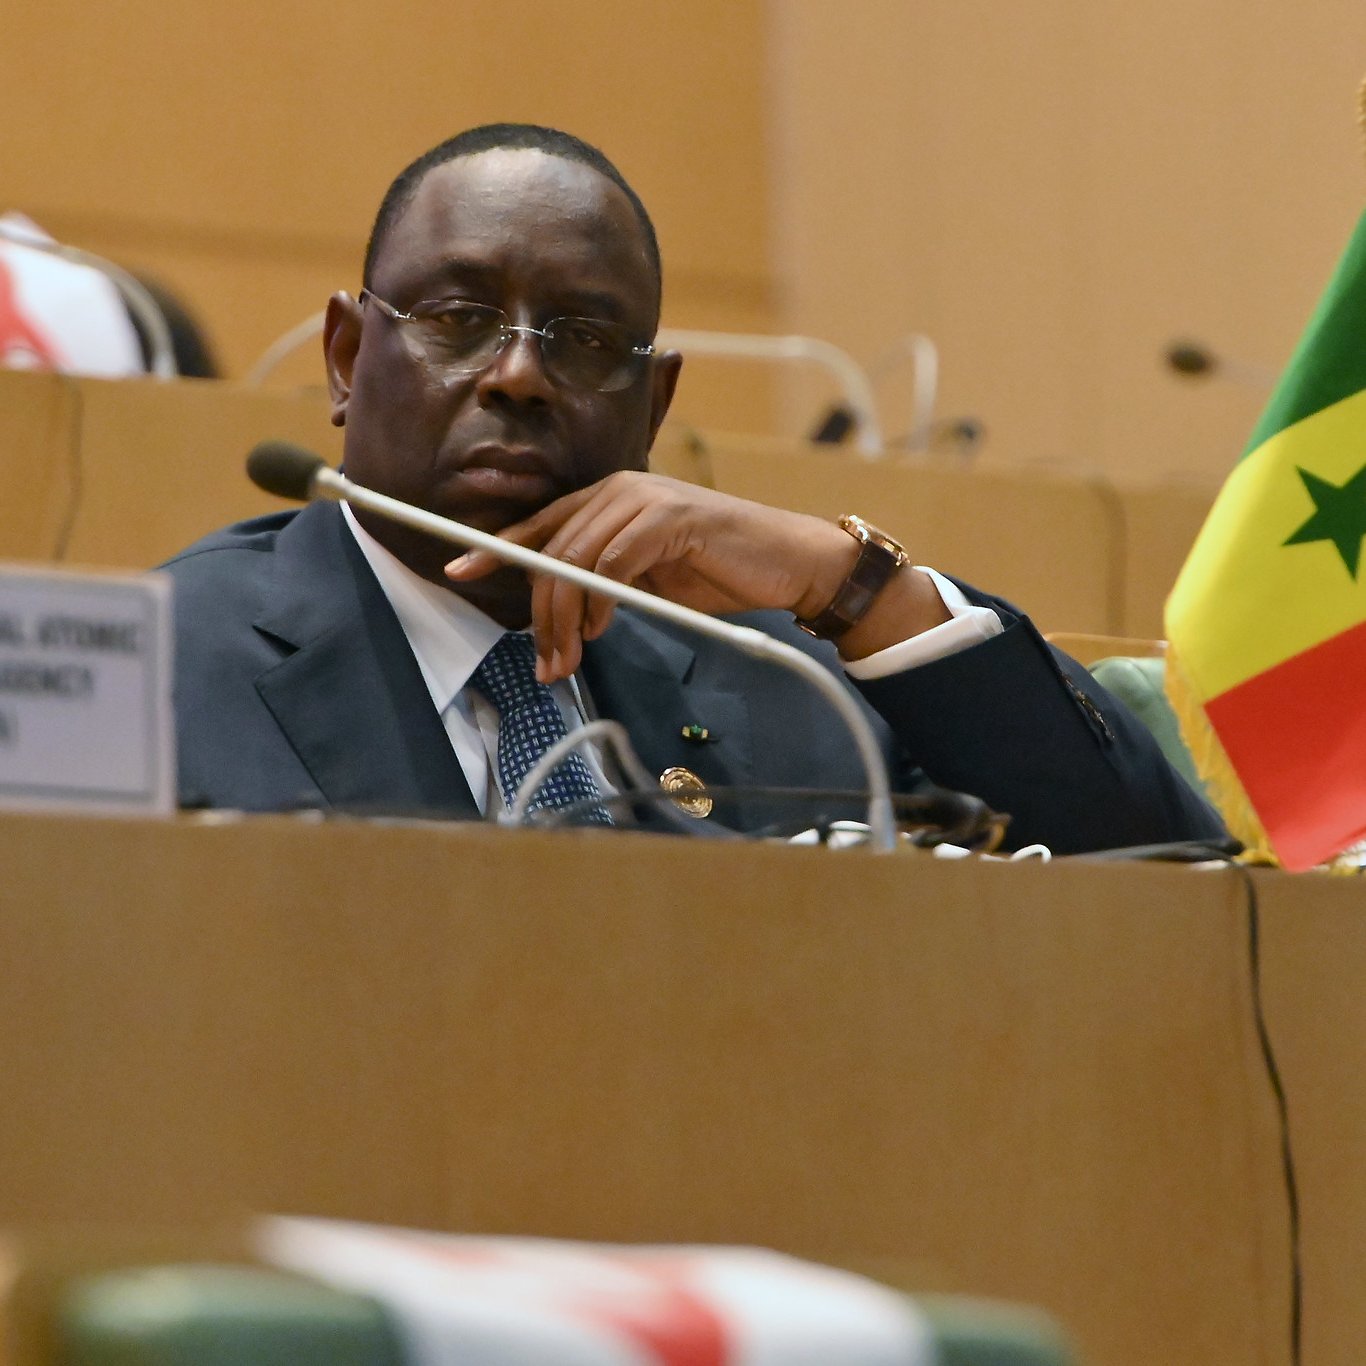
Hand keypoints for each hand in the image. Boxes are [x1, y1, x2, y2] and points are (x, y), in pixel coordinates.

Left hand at [444, 472, 947, 680]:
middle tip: (545, 663)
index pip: (541, 523)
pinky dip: (601, 600)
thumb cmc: (718, 573)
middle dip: (539, 614)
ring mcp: (644, 499)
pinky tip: (604, 626)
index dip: (497, 547)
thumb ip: (602, 583)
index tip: (459, 570)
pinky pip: (614, 561)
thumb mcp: (646, 581)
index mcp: (609, 500)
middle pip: (552, 550)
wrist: (787, 564)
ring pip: (575, 559)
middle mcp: (619, 490)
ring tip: (569, 657)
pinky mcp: (669, 518)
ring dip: (565, 618)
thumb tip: (556, 614)